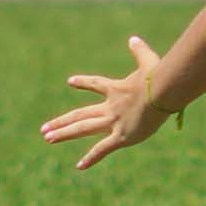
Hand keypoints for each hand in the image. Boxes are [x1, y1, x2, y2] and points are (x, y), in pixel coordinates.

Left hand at [41, 36, 161, 170]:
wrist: (161, 92)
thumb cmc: (158, 76)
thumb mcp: (149, 61)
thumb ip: (139, 51)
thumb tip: (134, 38)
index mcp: (116, 89)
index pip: (96, 84)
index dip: (83, 82)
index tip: (70, 81)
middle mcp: (110, 107)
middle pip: (80, 114)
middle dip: (61, 121)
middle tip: (44, 129)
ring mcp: (113, 122)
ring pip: (83, 129)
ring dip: (64, 133)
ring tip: (47, 139)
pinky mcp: (121, 136)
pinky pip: (102, 149)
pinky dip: (91, 158)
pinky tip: (79, 166)